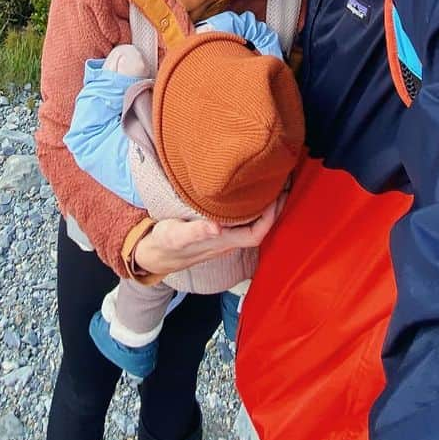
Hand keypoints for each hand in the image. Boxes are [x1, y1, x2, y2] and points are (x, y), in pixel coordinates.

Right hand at [132, 195, 284, 276]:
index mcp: (222, 242)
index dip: (269, 218)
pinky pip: (243, 223)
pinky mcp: (218, 233)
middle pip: (260, 229)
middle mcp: (228, 242)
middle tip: (282, 184)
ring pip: (252, 226)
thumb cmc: (165, 243)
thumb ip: (196, 231)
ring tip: (272, 186)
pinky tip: (251, 196)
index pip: (255, 234)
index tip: (277, 195)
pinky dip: (252, 209)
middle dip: (274, 210)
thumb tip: (216, 227)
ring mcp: (224, 238)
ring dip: (265, 209)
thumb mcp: (176, 235)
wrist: (155, 255)